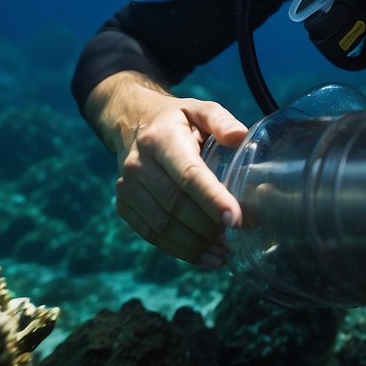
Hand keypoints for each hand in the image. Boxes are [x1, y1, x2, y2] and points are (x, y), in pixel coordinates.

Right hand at [112, 94, 247, 267]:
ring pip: (162, 225)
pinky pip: (150, 234)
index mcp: (161, 139)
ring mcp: (127, 186)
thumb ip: (221, 120)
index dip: (212, 198)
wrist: (133, 124)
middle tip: (234, 240)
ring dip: (194, 244)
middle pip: (175, 204)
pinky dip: (178, 249)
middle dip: (207, 227)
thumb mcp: (199, 109)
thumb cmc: (177, 120)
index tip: (235, 219)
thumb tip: (241, 136)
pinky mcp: (124, 204)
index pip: (188, 174)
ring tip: (222, 254)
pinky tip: (202, 257)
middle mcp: (139, 164)